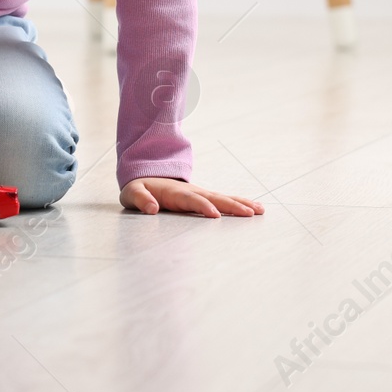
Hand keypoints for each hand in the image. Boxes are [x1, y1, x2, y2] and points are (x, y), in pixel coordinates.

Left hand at [121, 177, 264, 218]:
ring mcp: (201, 194)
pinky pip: (225, 200)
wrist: (147, 176)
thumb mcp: (132, 193)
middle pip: (214, 198)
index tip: (215, 215)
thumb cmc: (140, 189)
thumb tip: (151, 208)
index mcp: (175, 193)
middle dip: (231, 206)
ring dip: (241, 204)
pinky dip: (240, 204)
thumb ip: (140, 199)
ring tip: (259, 210)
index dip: (203, 206)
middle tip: (249, 213)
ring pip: (224, 198)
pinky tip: (255, 209)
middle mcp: (192, 192)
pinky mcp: (206, 198)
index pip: (191, 200)